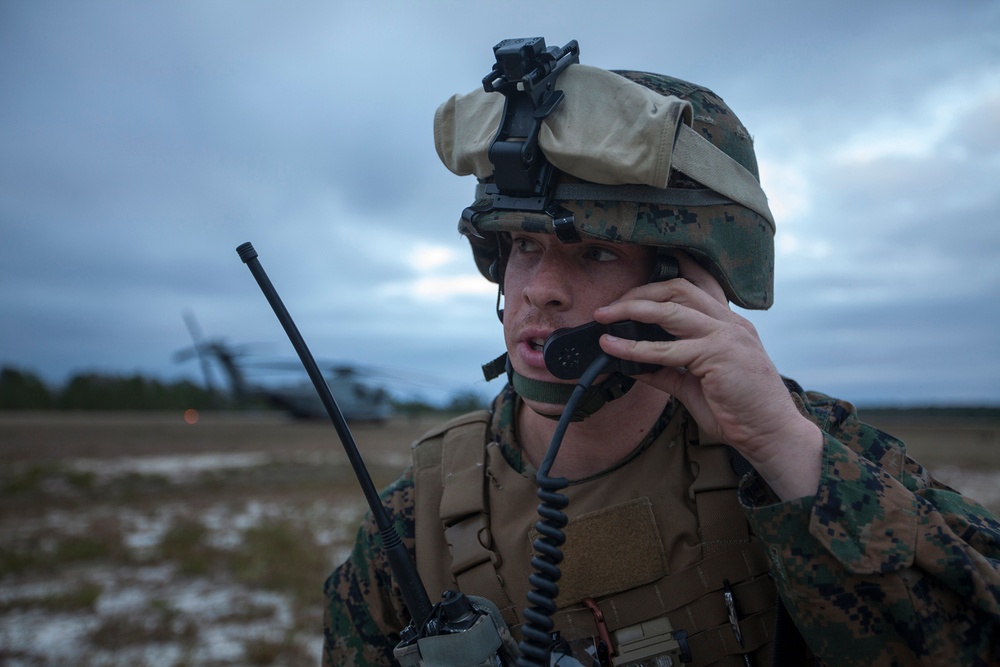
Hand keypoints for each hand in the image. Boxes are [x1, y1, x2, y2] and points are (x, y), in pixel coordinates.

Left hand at [594, 271, 822, 500]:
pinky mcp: (716, 356)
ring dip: (632, 309)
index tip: (640, 272)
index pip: (700, 284)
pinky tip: (614, 348)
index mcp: (729, 325)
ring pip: (670, 310)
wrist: (771, 433)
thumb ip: (668, 370)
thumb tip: (633, 365)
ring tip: (604, 316)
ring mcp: (725, 336)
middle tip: (610, 306)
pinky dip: (635, 347)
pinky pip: (667, 349)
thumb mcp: (697, 384)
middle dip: (639, 292)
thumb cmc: (739, 410)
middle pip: (678, 289)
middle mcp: (729, 323)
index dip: (671, 271)